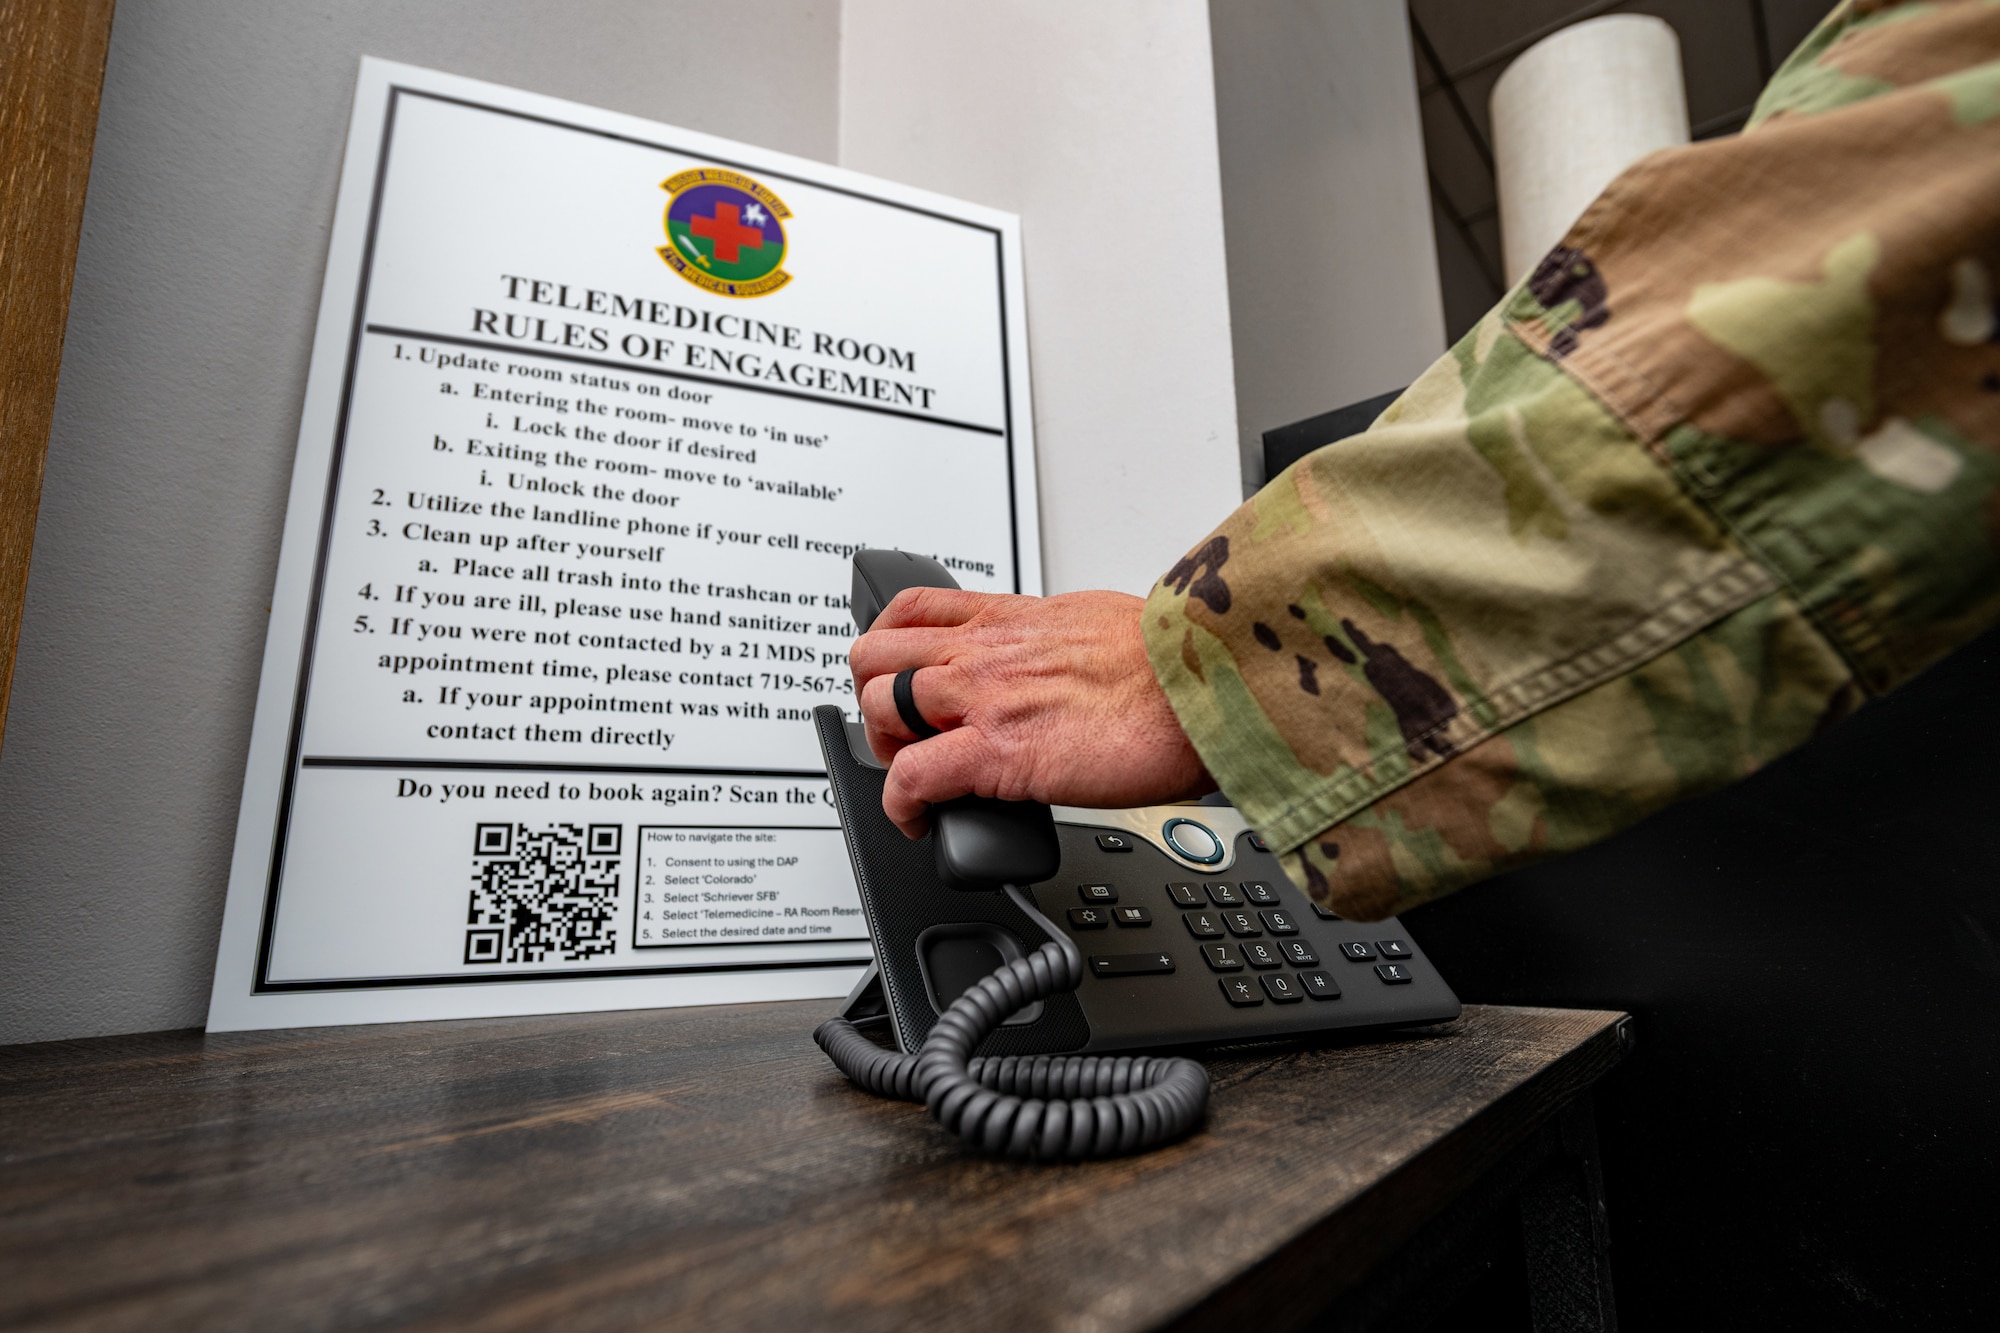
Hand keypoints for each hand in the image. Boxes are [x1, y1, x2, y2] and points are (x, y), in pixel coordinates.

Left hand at [849, 587, 1213, 836]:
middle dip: (876, 698)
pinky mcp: (995, 752)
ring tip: (918, 776)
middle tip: (906, 734)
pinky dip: (901, 805)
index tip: (900, 680)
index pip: (912, 612)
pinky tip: (920, 819)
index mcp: (1010, 618)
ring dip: (886, 749)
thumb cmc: (1172, 663)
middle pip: (874, 656)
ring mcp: (984, 698)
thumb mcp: (1098, 624)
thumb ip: (1059, 641)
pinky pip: (911, 778)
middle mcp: (985, 652)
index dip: (891, 650)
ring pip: (878, 707)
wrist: (1204, 687)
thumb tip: (1065, 661)